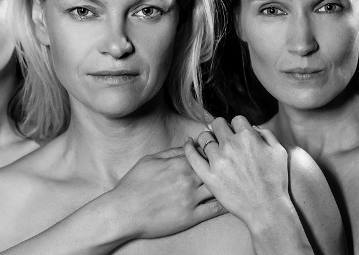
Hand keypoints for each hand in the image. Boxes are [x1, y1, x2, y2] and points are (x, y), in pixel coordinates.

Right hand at [106, 146, 226, 239]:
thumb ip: (172, 151)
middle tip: (232, 167)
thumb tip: (189, 142)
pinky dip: (224, 204)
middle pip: (215, 169)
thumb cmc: (133, 185)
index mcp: (179, 164)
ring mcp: (190, 199)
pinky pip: (214, 210)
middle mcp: (187, 180)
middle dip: (224, 167)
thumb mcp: (150, 160)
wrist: (123, 211)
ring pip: (218, 188)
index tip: (219, 153)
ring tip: (234, 183)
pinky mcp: (190, 217)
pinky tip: (230, 201)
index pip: (205, 153)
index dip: (213, 153)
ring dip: (227, 185)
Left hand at [184, 116, 291, 226]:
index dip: (237, 127)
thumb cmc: (275, 181)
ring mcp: (218, 160)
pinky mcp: (208, 175)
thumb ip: (266, 134)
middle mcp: (231, 145)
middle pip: (218, 124)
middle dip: (221, 129)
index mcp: (248, 137)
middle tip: (222, 138)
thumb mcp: (279, 152)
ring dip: (207, 138)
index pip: (236, 120)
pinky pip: (192, 155)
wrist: (267, 208)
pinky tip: (189, 144)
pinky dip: (188, 147)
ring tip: (210, 145)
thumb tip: (252, 127)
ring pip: (204, 137)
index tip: (236, 134)